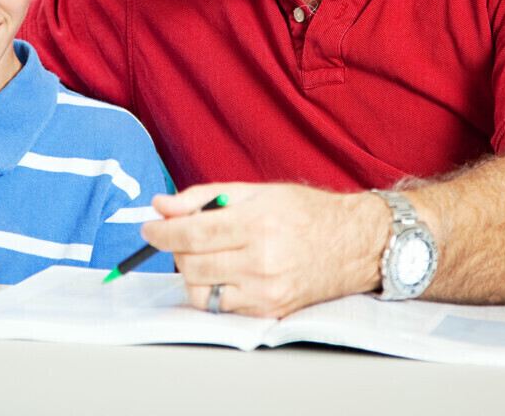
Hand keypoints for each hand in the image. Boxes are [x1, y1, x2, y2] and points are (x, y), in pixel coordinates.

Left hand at [142, 183, 387, 318]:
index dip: (161, 232)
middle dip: (176, 250)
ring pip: (201, 291)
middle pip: (191, 264)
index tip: (148, 228)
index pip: (191, 234)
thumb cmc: (307, 213)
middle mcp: (262, 261)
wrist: (356, 244)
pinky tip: (223, 272)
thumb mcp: (256, 192)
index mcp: (257, 224)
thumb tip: (161, 207)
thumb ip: (204, 198)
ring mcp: (267, 291)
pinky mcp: (270, 311)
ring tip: (205, 255)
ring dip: (191, 272)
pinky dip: (212, 290)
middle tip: (182, 237)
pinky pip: (222, 307)